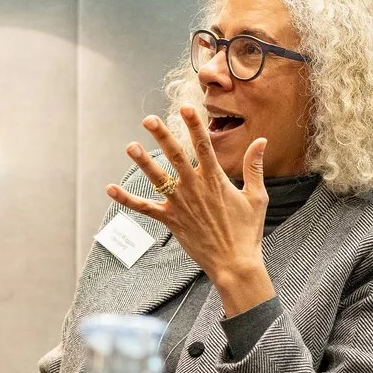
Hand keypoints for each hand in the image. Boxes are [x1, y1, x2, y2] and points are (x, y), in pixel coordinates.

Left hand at [107, 104, 276, 315]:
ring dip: (143, 162)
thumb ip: (255, 167)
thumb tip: (261, 141)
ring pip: (158, 179)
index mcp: (216, 180)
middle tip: (149, 119)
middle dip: (162, 136)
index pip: (204, 146)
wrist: (234, 264)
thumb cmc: (247, 232)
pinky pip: (145, 209)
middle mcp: (196, 188)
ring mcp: (181, 204)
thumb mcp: (257, 197)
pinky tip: (111, 189)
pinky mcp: (171, 220)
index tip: (186, 108)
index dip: (194, 125)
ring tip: (130, 146)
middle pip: (176, 157)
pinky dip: (127, 199)